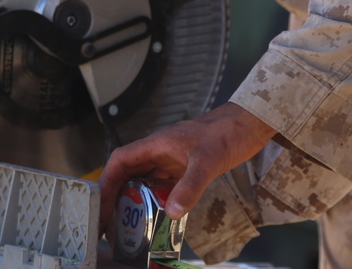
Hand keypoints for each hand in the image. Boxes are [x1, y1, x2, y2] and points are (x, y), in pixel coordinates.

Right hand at [99, 103, 275, 228]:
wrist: (248, 125)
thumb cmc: (226, 133)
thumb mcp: (207, 161)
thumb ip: (189, 186)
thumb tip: (171, 212)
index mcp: (156, 144)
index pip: (120, 160)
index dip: (107, 182)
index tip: (103, 205)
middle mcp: (160, 152)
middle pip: (128, 174)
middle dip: (117, 198)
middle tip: (113, 224)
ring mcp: (172, 160)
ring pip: (145, 182)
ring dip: (136, 202)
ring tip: (130, 227)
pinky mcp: (184, 168)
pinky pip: (163, 186)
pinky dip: (158, 201)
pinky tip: (159, 218)